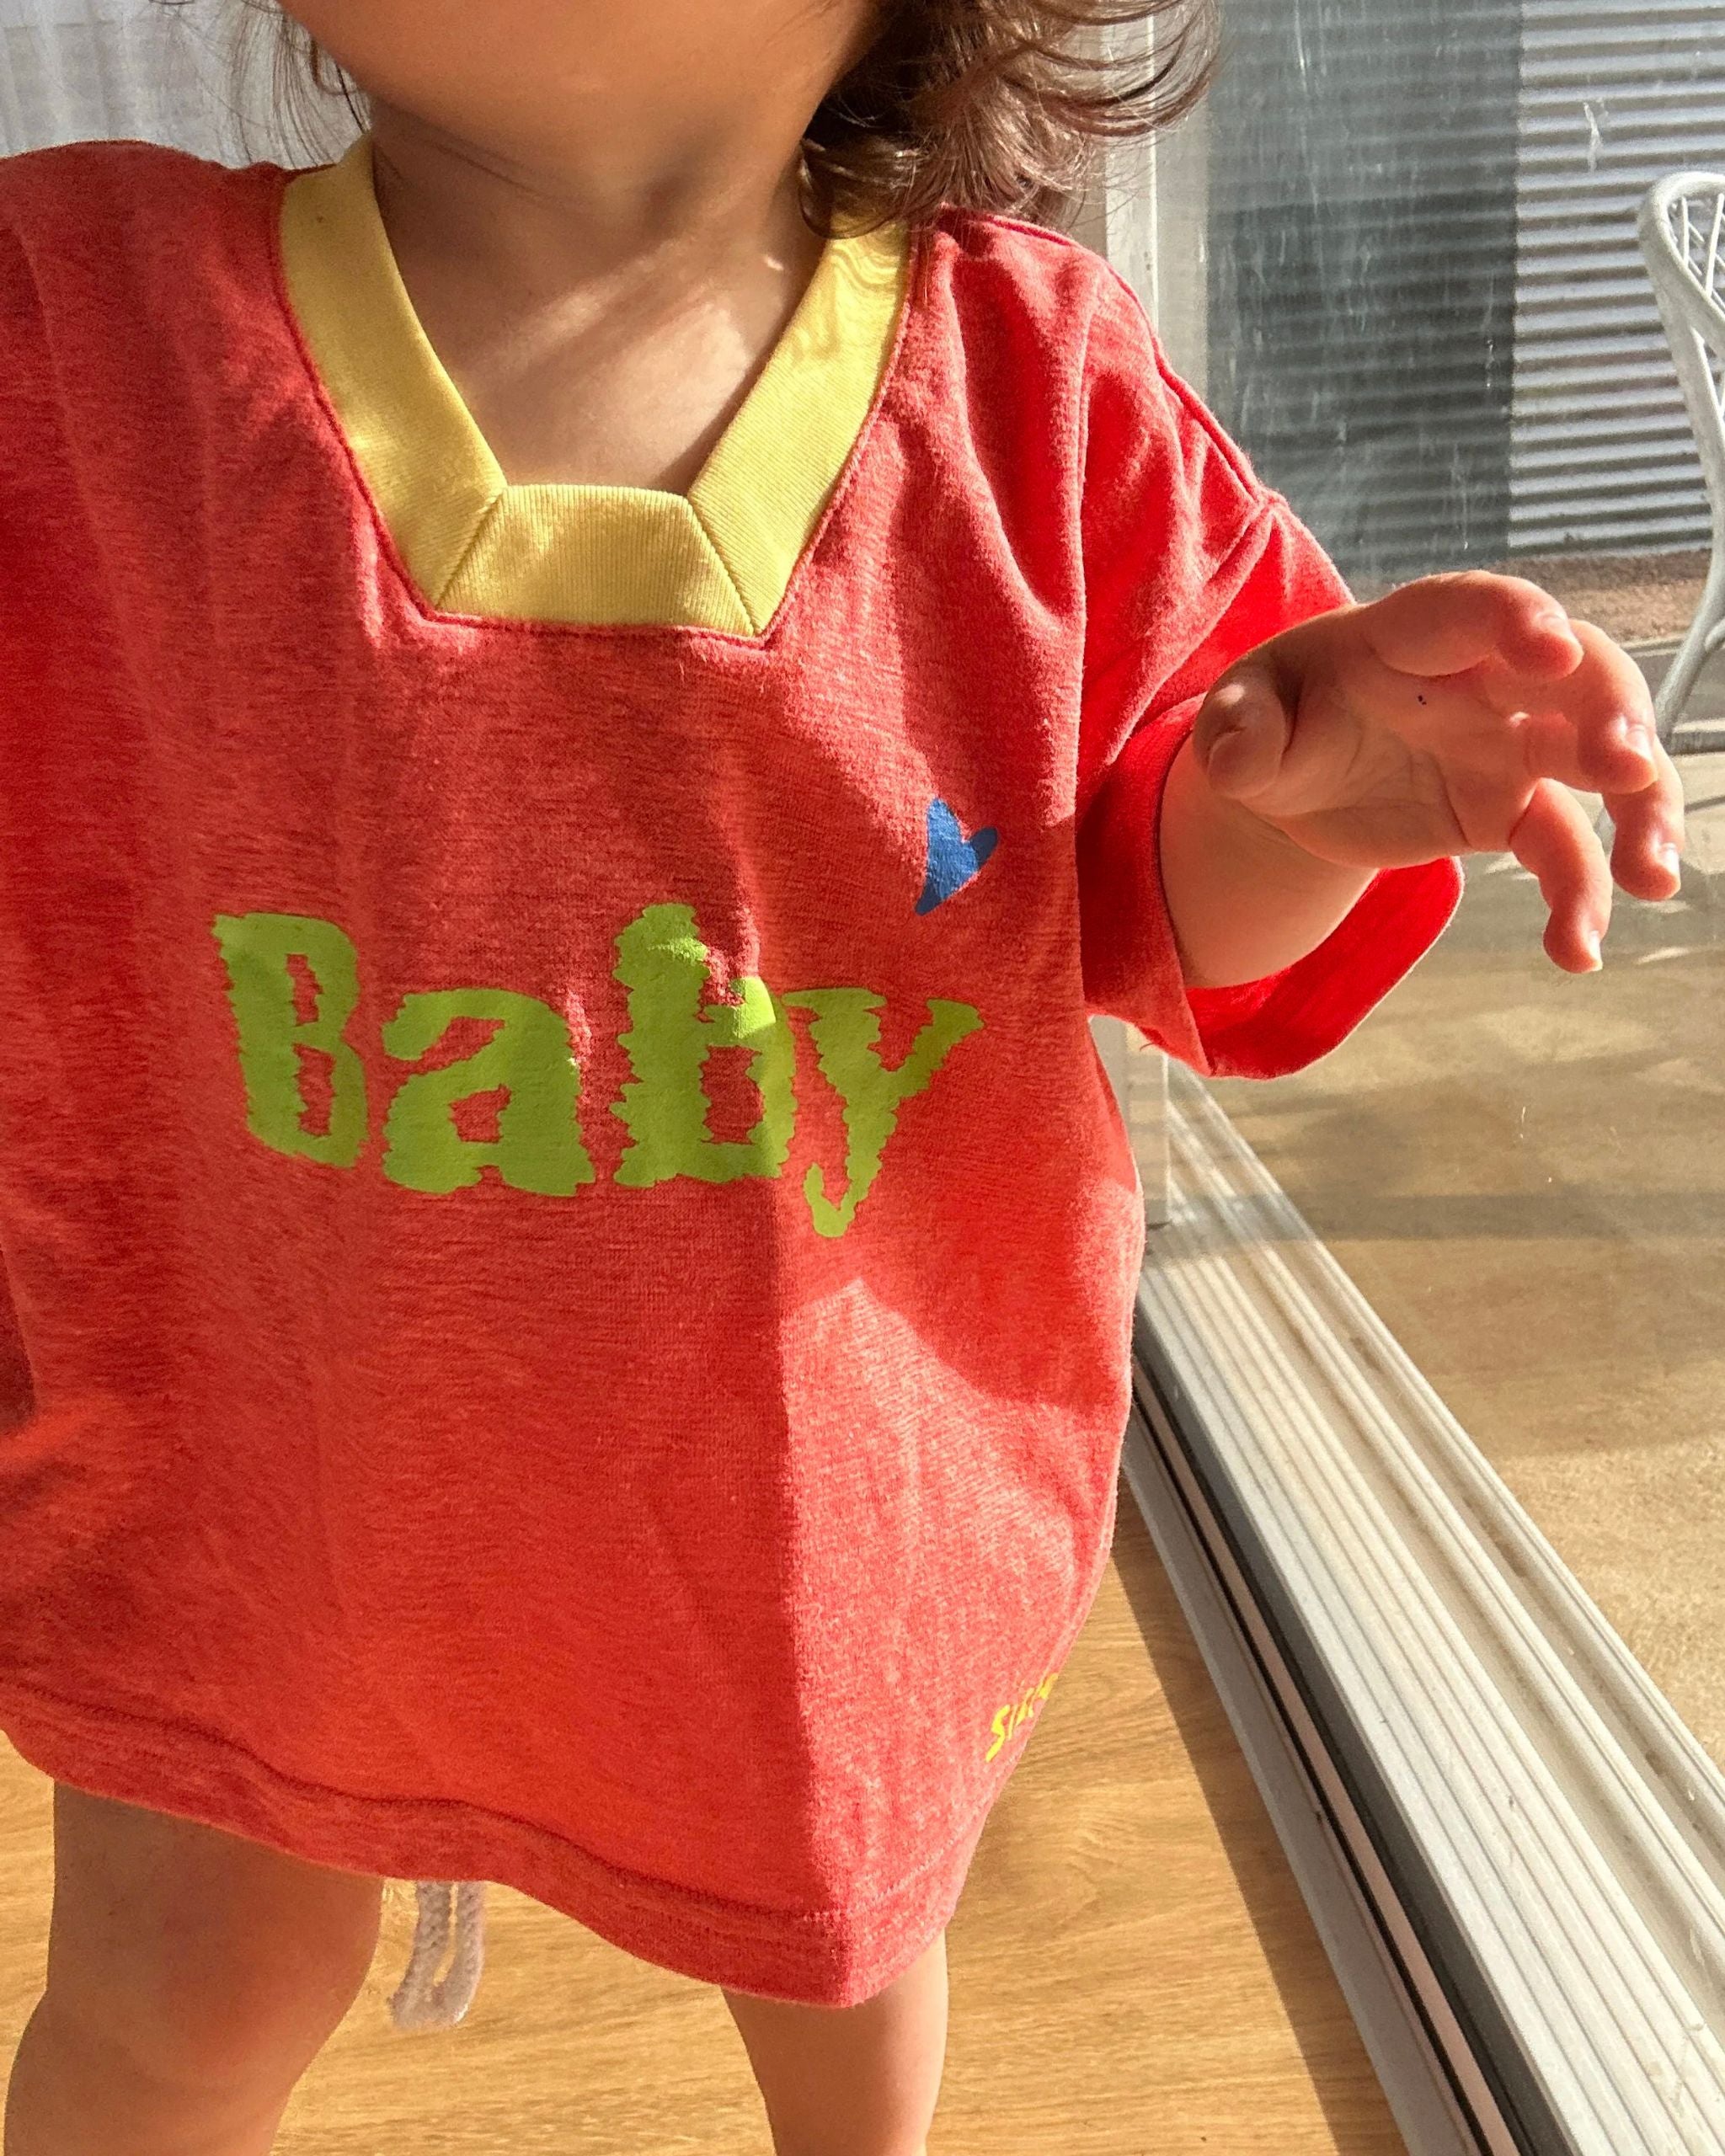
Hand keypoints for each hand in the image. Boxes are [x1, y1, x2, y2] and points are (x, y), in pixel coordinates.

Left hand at [1189, 570, 1686, 973]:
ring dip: (1640, 809)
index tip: (1551, 645)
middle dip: (1611, 709)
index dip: (1513, 618)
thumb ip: (1236, 733)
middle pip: (1574, 672)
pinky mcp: (1512, 810)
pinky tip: (1576, 953)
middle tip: (1629, 763)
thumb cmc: (1273, 717)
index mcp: (1406, 637)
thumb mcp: (1238, 719)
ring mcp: (1507, 744)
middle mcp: (1479, 680)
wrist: (1292, 775)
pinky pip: (1562, 847)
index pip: (1468, 610)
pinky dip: (1579, 896)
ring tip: (1652, 876)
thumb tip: (1232, 763)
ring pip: (1597, 762)